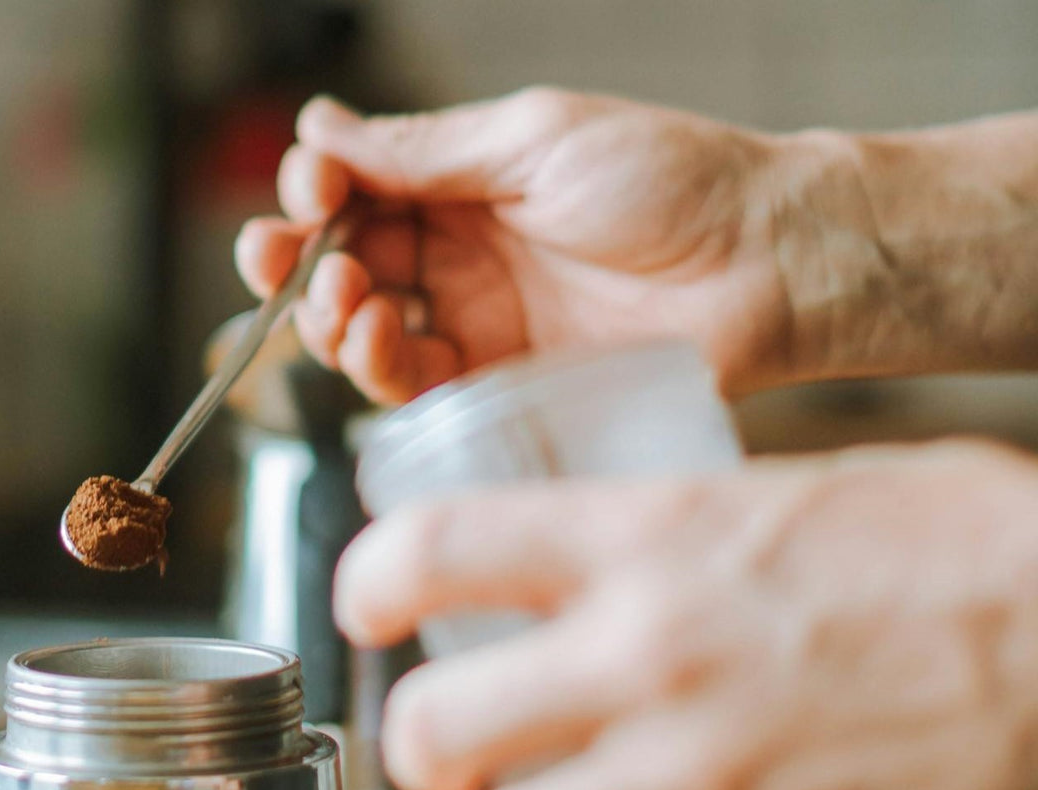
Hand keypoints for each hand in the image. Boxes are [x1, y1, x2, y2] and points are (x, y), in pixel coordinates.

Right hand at [236, 91, 793, 404]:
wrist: (767, 263)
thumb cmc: (674, 179)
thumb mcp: (533, 139)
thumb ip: (420, 150)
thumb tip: (318, 127)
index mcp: (462, 185)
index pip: (353, 193)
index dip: (312, 195)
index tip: (307, 191)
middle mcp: (459, 256)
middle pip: (342, 268)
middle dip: (299, 266)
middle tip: (293, 263)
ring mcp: (478, 324)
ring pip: (364, 335)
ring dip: (332, 320)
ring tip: (352, 302)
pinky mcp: (500, 386)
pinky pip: (415, 390)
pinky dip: (380, 370)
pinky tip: (383, 340)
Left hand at [336, 440, 1037, 789]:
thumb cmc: (958, 547)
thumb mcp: (781, 488)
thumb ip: (660, 528)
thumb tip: (582, 556)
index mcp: (646, 536)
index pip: (430, 549)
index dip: (362, 583)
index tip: (363, 607)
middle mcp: (651, 654)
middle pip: (429, 726)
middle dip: (414, 746)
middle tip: (441, 743)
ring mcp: (705, 773)